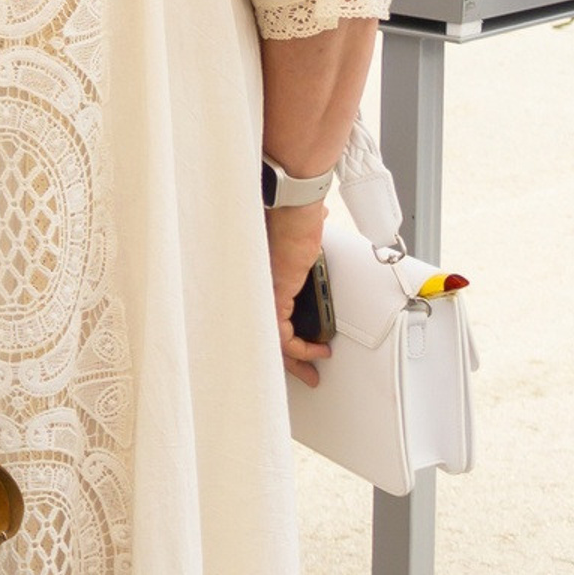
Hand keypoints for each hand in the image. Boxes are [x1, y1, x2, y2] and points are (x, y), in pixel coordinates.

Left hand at [268, 201, 329, 386]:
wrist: (288, 204)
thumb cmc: (290, 211)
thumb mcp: (300, 231)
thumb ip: (302, 234)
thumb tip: (315, 222)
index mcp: (261, 272)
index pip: (260, 307)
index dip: (277, 327)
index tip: (293, 340)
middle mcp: (256, 283)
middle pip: (263, 327)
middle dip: (285, 355)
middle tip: (302, 370)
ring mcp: (262, 290)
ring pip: (271, 336)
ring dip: (295, 358)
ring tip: (311, 370)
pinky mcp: (273, 296)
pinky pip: (282, 335)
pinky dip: (300, 348)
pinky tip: (317, 350)